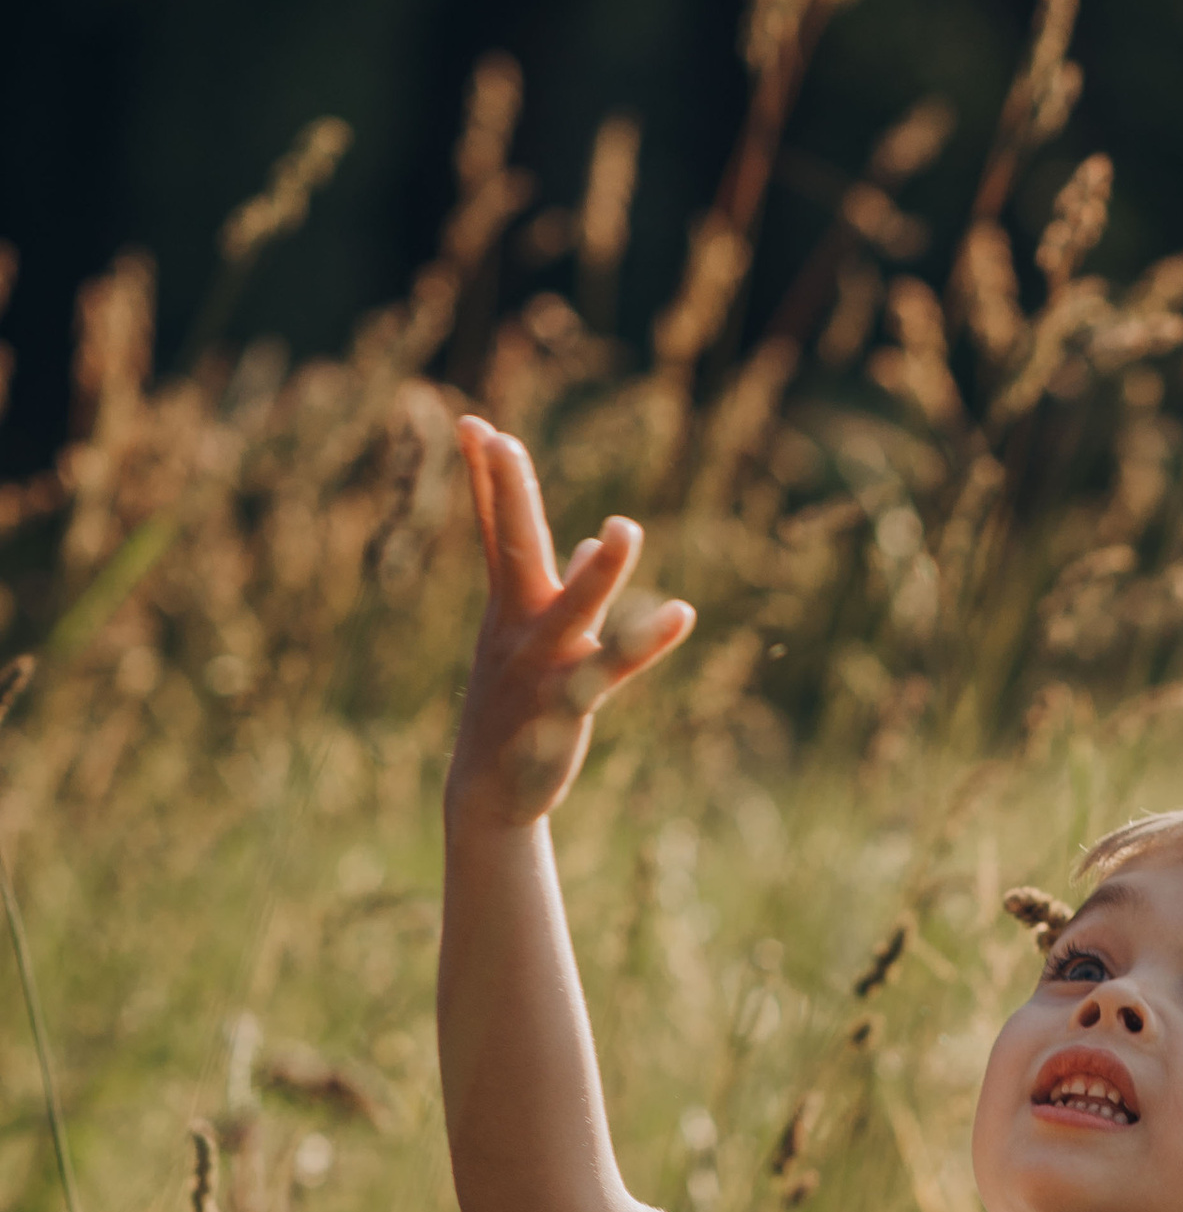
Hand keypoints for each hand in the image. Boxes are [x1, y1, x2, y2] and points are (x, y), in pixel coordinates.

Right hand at [446, 416, 694, 831]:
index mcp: (510, 604)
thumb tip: (596, 538)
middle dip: (508, 494)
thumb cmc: (516, 704)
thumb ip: (564, 584)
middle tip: (498, 439)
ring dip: (600, 574)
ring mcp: (541, 663)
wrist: (492, 789)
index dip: (486, 477)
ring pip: (573, 609)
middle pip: (514, 548)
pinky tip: (681, 612)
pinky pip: (612, 668)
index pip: (494, 528)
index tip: (472, 422)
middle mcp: (520, 625)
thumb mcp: (533, 637)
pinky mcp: (568, 703)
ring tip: (627, 529)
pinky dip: (645, 641)